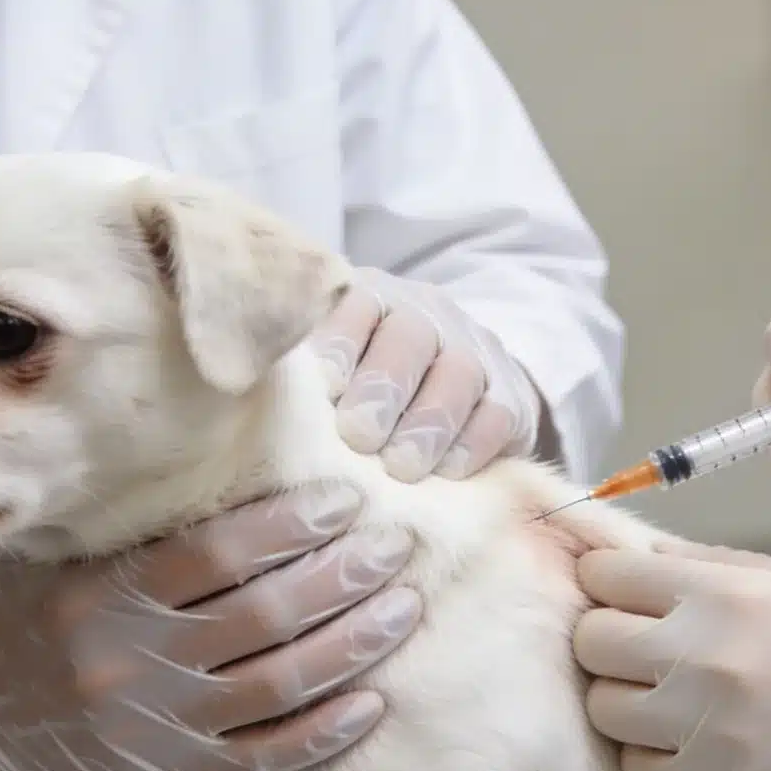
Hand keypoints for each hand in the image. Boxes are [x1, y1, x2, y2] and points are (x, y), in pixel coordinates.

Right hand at [0, 483, 420, 770]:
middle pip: (261, 616)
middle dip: (342, 576)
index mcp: (97, 594)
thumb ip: (118, 512)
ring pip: (277, 686)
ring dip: (352, 645)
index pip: (214, 554)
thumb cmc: (16, 606)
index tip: (344, 496)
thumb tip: (217, 437)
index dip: (289, 525)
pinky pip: (263, 756)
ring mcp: (152, 725)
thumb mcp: (46, 548)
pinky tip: (373, 702)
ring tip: (404, 607)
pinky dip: (323, 732)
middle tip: (395, 543)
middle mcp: (126, 661)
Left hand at [311, 268, 542, 482]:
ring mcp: (476, 351)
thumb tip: (258, 403)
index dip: (339, 344)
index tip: (325, 389)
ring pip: (460, 373)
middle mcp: (426, 313)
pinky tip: (445, 472)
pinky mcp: (512, 396)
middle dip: (384, 388)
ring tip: (401, 468)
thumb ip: (300, 382)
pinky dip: (472, 444)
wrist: (448, 399)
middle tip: (359, 437)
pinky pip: (499, 414)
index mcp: (371, 298)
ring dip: (428, 423)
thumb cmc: (359, 395)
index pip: (356, 304)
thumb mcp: (327, 374)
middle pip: (411, 336)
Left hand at [573, 540, 770, 770]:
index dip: (607, 583)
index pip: (607, 575)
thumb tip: (645, 558)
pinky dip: (653, 757)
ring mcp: (707, 728)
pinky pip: (638, 770)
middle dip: (607, 641)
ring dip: (627, 701)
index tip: (621, 596)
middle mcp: (706, 655)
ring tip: (669, 700)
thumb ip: (719, 568)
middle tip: (643, 651)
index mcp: (729, 592)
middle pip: (590, 641)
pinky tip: (692, 744)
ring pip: (603, 709)